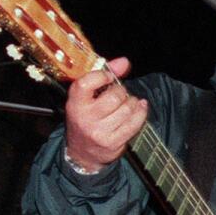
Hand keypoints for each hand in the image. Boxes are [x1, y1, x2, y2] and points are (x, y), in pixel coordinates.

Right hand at [64, 57, 148, 172]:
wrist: (82, 152)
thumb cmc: (86, 117)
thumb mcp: (86, 97)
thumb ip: (103, 75)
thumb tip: (124, 62)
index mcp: (74, 103)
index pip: (86, 83)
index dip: (102, 75)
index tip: (109, 76)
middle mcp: (85, 118)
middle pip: (114, 96)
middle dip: (121, 91)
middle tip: (119, 93)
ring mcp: (99, 132)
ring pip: (126, 109)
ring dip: (132, 102)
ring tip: (128, 102)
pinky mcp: (113, 142)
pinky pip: (134, 123)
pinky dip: (141, 112)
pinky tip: (140, 107)